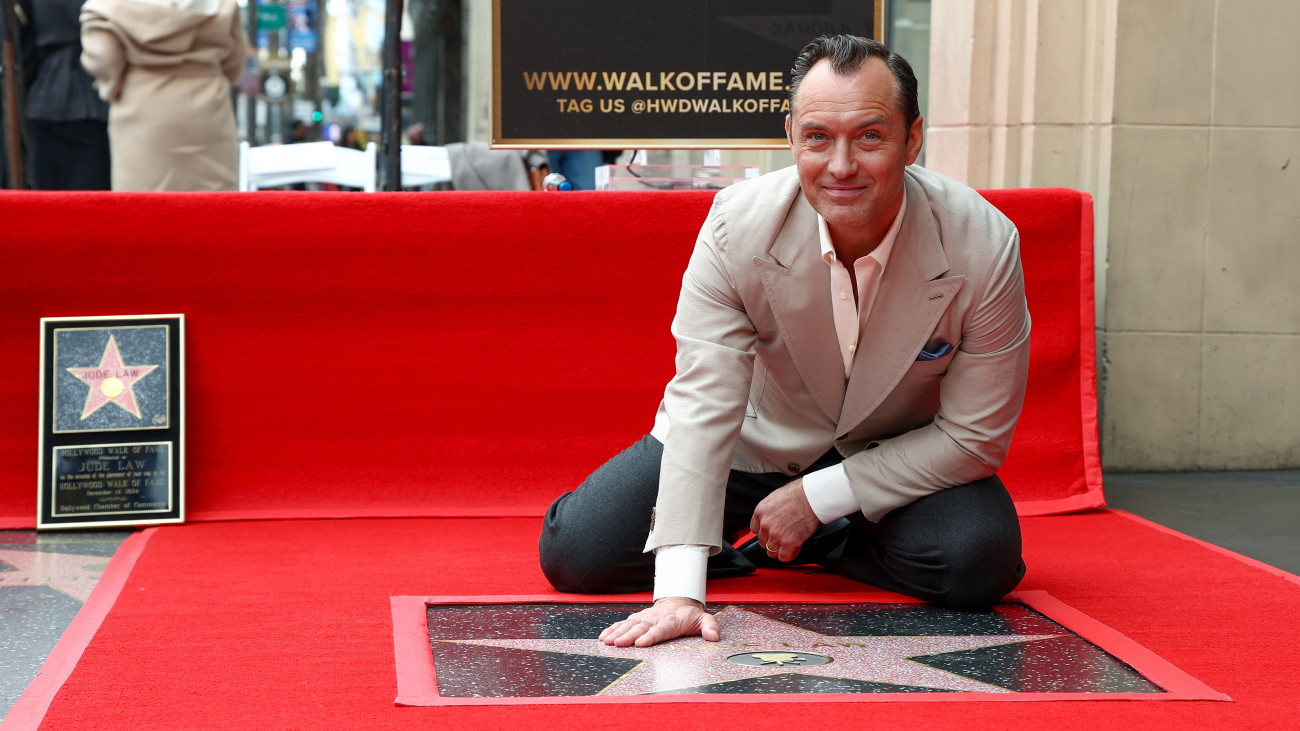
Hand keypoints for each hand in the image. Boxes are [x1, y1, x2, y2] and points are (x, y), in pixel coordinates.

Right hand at [598, 596, 720, 647]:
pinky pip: (624, 623)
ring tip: (607, 641)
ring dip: (618, 633)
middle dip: (628, 635)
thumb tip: (714, 636)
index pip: (660, 629)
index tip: (641, 643)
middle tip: (618, 644)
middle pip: (641, 628)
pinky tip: (604, 636)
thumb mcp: (704, 619)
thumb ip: (710, 627)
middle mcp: (655, 618)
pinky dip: (613, 629)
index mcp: (671, 621)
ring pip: (629, 625)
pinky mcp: (637, 619)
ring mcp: (645, 618)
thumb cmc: (690, 615)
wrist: (679, 600)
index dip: (651, 636)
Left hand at [750, 478, 820, 562]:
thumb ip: (770, 511)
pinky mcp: (789, 542)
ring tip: (789, 544)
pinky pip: (784, 557)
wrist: (811, 497)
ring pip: (771, 551)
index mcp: (760, 512)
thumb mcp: (775, 498)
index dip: (764, 532)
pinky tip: (795, 548)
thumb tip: (772, 517)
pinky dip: (789, 555)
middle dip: (772, 541)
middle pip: (763, 542)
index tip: (771, 531)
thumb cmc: (798, 494)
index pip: (755, 529)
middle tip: (783, 537)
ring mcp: (776, 535)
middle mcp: (765, 524)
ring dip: (780, 549)